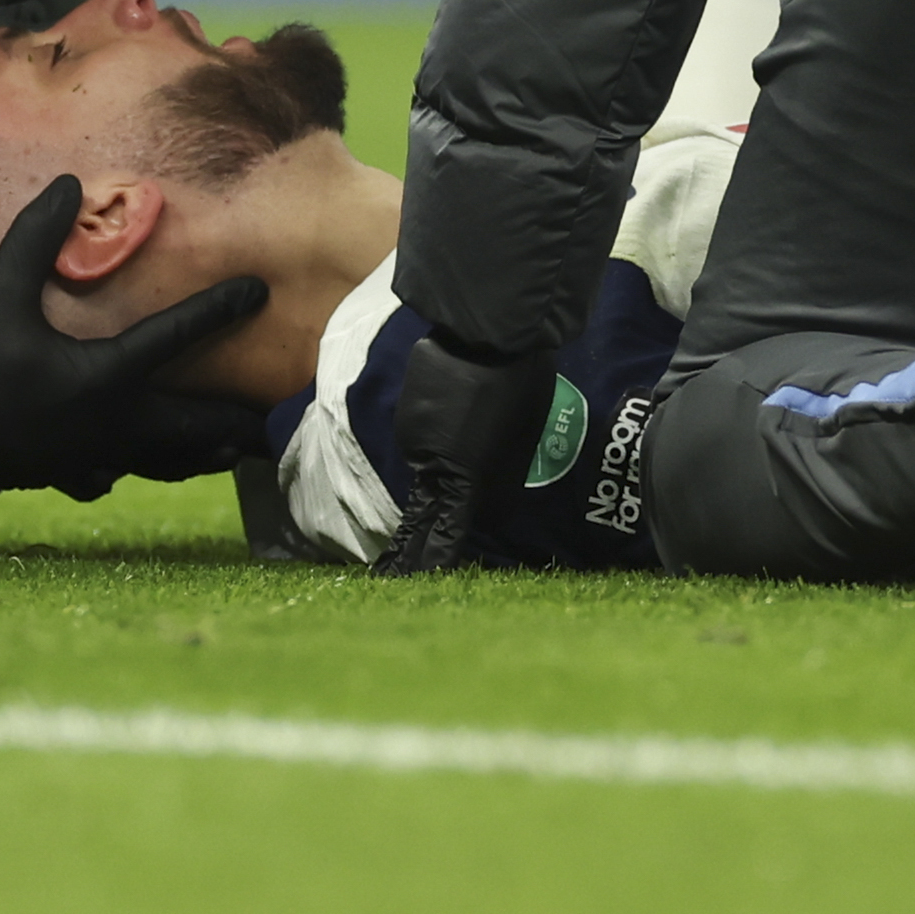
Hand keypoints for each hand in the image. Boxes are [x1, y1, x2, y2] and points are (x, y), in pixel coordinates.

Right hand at [0, 175, 270, 500]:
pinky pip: (113, 474)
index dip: (219, 309)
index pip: (175, 337)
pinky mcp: (60, 475)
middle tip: (275, 423)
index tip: (259, 292)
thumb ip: (35, 236)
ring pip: (159, 461)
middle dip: (233, 423)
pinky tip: (128, 466)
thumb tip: (66, 180)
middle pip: (189, 427)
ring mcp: (86, 458)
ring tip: (229, 451)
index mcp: (102, 377)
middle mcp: (107, 425)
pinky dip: (134, 469)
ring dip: (196, 452)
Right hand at [370, 332, 560, 575]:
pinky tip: (452, 431)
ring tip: (443, 488)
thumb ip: (501, 480)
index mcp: (460, 475)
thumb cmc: (520, 385)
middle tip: (392, 577)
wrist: (488, 325)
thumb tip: (487, 509)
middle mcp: (428, 460)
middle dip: (409, 547)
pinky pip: (421, 439)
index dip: (430, 563)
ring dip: (435, 482)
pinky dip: (434, 444)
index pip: (442, 534)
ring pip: (424, 470)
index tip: (412, 589)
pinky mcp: (409, 407)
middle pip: (420, 512)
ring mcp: (413, 432)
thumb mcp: (522, 441)